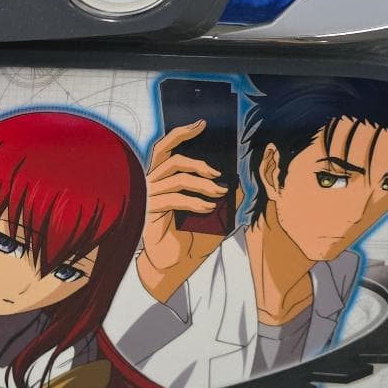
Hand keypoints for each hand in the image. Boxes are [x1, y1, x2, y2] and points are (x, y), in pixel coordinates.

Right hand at [139, 121, 229, 299]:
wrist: (170, 263)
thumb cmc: (187, 236)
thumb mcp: (209, 214)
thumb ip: (221, 196)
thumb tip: (239, 181)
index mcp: (160, 177)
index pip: (164, 147)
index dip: (181, 133)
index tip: (201, 124)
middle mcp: (150, 182)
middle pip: (166, 155)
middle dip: (195, 158)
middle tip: (217, 171)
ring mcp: (148, 196)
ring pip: (177, 176)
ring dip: (202, 183)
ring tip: (220, 192)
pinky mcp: (150, 212)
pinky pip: (175, 199)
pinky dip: (195, 201)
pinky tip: (208, 208)